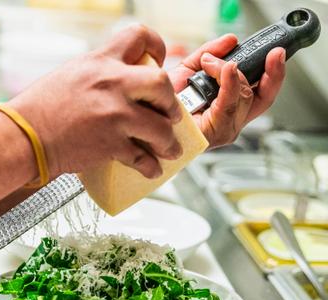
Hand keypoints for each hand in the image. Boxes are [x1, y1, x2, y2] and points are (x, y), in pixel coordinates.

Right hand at [8, 25, 181, 178]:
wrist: (24, 136)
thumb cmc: (41, 107)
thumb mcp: (72, 75)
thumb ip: (100, 73)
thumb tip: (119, 81)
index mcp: (100, 61)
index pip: (138, 36)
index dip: (156, 46)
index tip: (159, 61)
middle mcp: (112, 84)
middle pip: (161, 83)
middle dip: (171, 102)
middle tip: (172, 115)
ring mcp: (114, 115)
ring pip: (160, 127)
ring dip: (169, 141)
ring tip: (170, 148)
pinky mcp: (111, 144)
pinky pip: (142, 157)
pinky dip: (150, 166)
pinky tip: (152, 169)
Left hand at [168, 34, 285, 147]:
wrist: (146, 108)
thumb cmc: (163, 99)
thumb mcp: (191, 70)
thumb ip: (212, 55)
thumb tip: (231, 41)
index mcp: (228, 110)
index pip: (261, 96)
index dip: (274, 76)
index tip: (277, 54)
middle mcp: (229, 122)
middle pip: (260, 98)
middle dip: (265, 72)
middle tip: (263, 53)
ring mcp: (223, 130)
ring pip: (244, 97)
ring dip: (230, 73)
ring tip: (211, 64)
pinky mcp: (213, 134)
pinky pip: (229, 103)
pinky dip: (226, 82)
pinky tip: (218, 71)